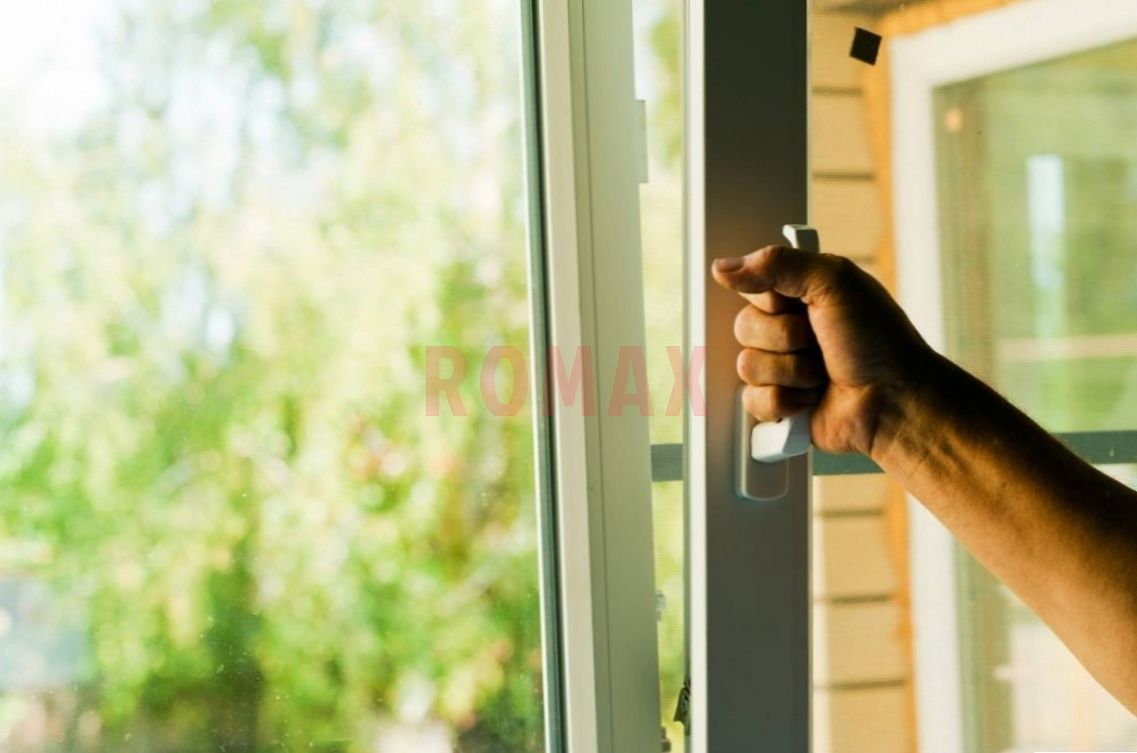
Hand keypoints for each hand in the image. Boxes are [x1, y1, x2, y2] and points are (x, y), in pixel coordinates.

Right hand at [712, 246, 936, 456]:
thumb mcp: (834, 281)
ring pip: (747, 366)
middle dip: (786, 338)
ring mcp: (783, 368)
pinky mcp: (780, 404)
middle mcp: (788, 329)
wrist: (896, 400)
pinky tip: (811, 398)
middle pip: (744, 327)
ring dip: (791, 372)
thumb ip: (778, 264)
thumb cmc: (880, 341)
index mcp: (800, 293)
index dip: (773, 300)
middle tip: (819, 342)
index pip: (752, 288)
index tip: (802, 303)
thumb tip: (724, 268)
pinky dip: (785, 402)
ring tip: (822, 373)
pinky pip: (752, 401)